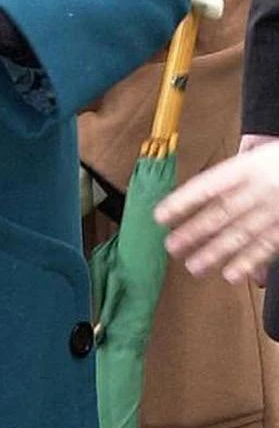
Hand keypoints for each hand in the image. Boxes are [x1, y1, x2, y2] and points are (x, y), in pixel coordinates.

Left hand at [156, 138, 278, 282]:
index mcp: (247, 167)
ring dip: (215, 253)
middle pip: (220, 213)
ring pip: (241, 234)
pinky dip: (248, 262)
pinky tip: (231, 275)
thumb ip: (236, 169)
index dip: (182, 201)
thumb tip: (206, 189)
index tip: (160, 215)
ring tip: (194, 267)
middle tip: (172, 247)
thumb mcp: (261, 152)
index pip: (207, 185)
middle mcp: (259, 189)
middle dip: (194, 232)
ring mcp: (274, 210)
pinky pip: (267, 247)